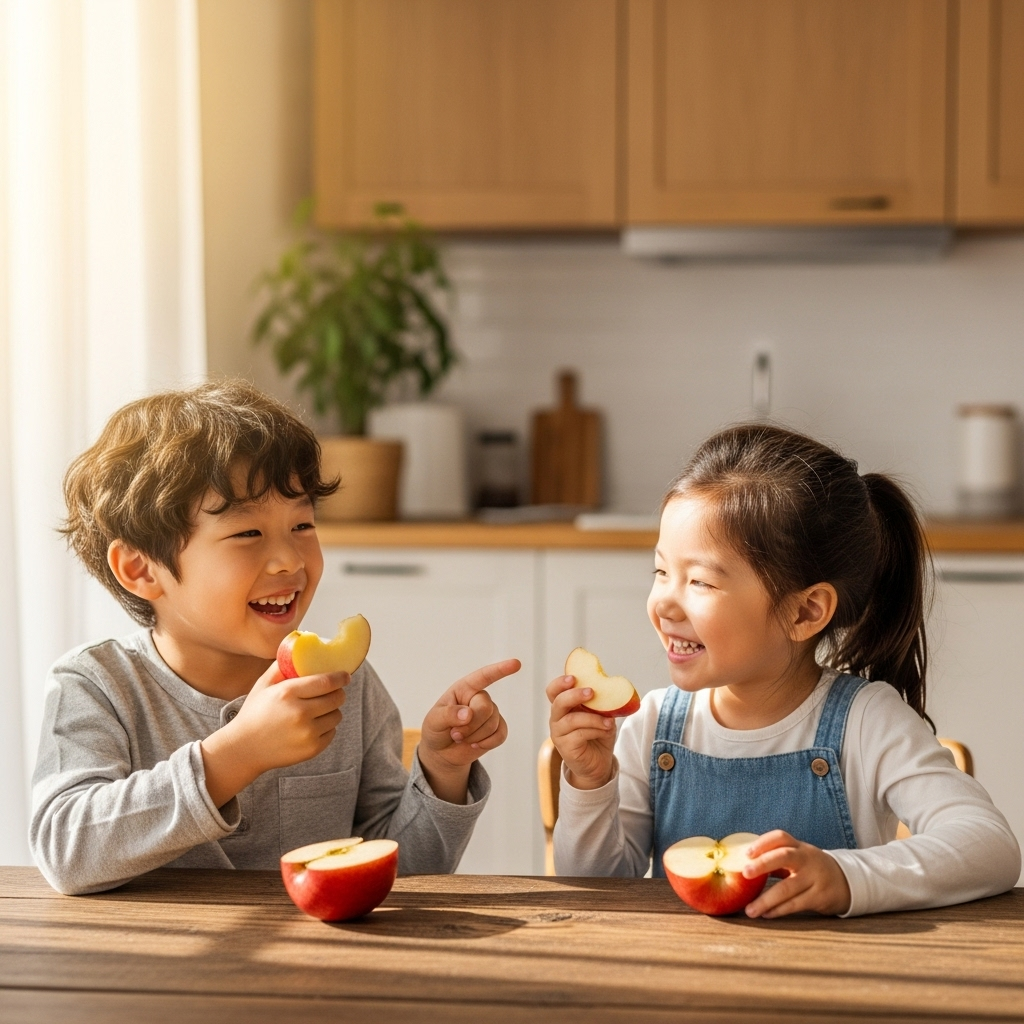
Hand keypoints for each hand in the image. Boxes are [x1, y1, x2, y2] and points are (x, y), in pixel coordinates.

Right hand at [200, 661, 348, 807]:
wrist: (244, 749)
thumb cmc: (254, 714)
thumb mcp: (263, 685)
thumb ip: (281, 667)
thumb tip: (297, 649)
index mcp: (288, 693)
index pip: (326, 681)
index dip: (340, 678)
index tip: (345, 676)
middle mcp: (300, 713)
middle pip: (336, 698)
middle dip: (338, 693)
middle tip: (332, 692)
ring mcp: (307, 733)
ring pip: (337, 715)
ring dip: (332, 711)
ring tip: (318, 710)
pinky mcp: (312, 749)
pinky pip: (332, 732)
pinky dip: (326, 728)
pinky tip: (312, 726)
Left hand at [417, 658, 520, 803]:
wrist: (442, 752)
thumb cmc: (436, 730)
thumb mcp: (434, 721)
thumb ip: (448, 714)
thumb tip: (468, 714)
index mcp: (464, 689)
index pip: (483, 676)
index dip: (500, 670)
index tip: (516, 664)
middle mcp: (479, 698)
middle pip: (486, 707)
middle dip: (470, 725)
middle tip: (455, 733)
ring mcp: (490, 713)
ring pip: (492, 724)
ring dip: (474, 736)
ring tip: (460, 738)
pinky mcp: (497, 729)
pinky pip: (501, 735)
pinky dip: (487, 743)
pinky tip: (474, 745)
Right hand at [546, 674, 615, 789]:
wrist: (599, 763)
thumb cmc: (598, 735)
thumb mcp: (601, 716)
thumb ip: (601, 704)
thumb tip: (612, 691)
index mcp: (564, 707)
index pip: (553, 691)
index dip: (560, 683)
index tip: (574, 678)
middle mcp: (557, 719)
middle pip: (558, 702)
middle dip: (574, 695)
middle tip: (591, 692)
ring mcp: (558, 733)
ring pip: (572, 719)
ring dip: (593, 718)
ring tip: (608, 721)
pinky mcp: (565, 747)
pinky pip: (579, 734)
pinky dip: (595, 730)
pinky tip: (605, 730)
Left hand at [742, 830, 851, 917]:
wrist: (846, 882)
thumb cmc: (810, 868)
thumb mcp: (798, 858)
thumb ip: (775, 859)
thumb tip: (742, 864)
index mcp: (798, 847)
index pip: (780, 837)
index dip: (763, 842)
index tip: (746, 852)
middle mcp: (807, 859)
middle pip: (784, 857)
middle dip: (763, 864)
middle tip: (744, 873)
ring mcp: (815, 878)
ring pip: (788, 888)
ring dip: (766, 900)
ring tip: (749, 910)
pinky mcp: (820, 897)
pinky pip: (796, 904)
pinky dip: (779, 910)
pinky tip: (766, 914)